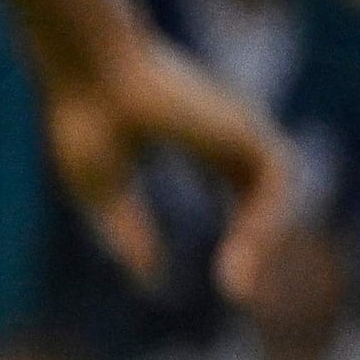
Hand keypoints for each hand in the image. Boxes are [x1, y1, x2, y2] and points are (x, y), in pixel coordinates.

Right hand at [40, 24, 296, 300]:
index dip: (236, 235)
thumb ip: (131, 234)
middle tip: (238, 289)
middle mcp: (224, 131)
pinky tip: (241, 251)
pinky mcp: (246, 124)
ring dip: (263, 237)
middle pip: (259, 195)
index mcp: (193, 139)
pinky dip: (266, 216)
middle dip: (254, 243)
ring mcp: (238, 125)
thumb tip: (152, 281)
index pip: (234, 191)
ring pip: (274, 191)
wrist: (87, 69)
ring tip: (237, 281)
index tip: (226, 278)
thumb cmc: (83, 118)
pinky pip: (276, 178)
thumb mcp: (103, 192)